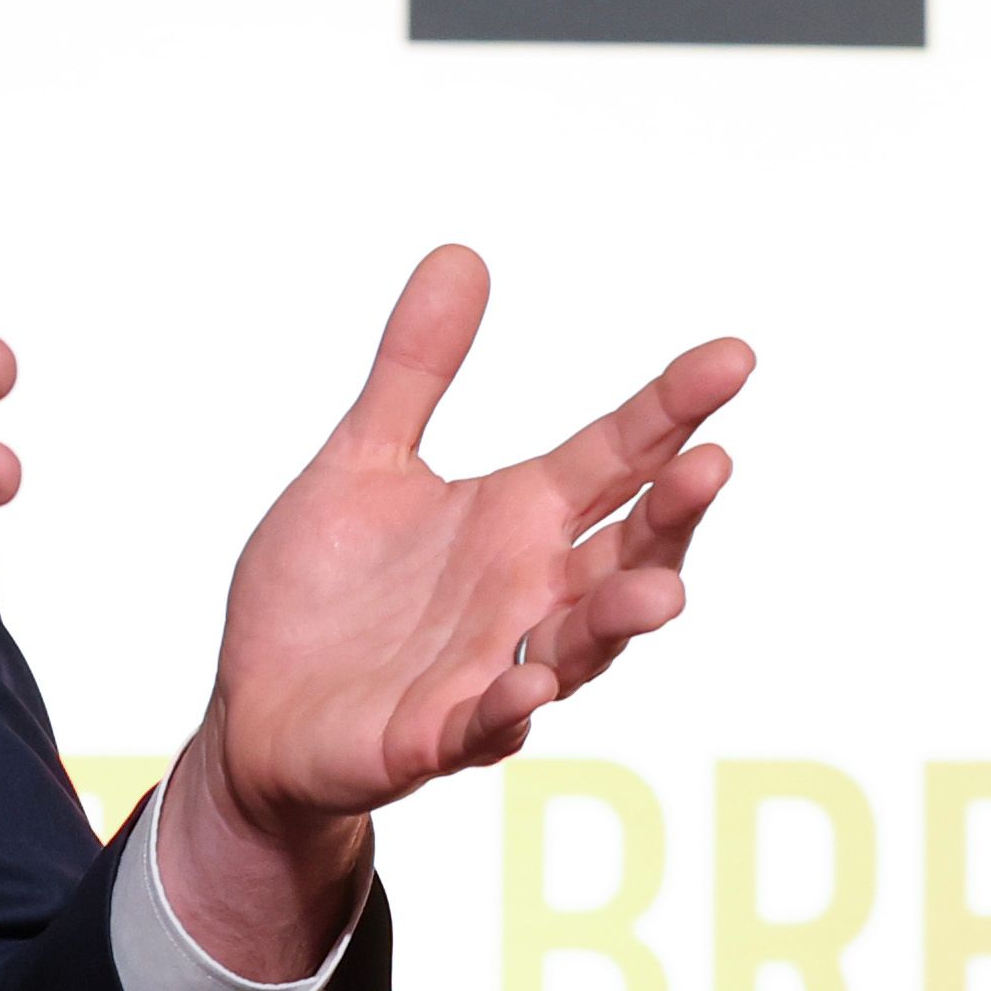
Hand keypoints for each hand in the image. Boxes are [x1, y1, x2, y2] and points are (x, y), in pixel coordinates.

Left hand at [150, 248, 745, 976]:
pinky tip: (527, 684)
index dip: (674, 407)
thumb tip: (461, 255)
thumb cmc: (326, 595)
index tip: (734, 356)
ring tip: (661, 592)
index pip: (616, 456)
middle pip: (626, 550)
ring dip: (619, 620)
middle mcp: (526, 592)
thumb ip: (415, 369)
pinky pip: (481, 726)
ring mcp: (488, 668)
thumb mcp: (363, 461)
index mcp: (519, 520)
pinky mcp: (430, 735)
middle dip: (672, 515)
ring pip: (579, 645)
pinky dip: (507, 709)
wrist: (256, 711)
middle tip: (712, 465)